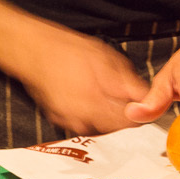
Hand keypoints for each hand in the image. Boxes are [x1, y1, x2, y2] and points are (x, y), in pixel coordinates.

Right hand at [13, 25, 149, 136]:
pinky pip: (84, 126)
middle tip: (123, 96)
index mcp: (99, 99)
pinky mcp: (60, 122)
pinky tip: (87, 99)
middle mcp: (84, 116)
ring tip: (103, 94)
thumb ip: (128, 81)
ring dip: (108, 117)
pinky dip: (91, 117)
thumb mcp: (106, 57)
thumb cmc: (69, 49)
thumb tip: (147, 96)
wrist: (32, 51)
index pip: (131, 119)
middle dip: (125, 114)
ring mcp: (70, 121)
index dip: (140, 110)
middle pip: (117, 128)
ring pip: (101, 129)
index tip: (143, 101)